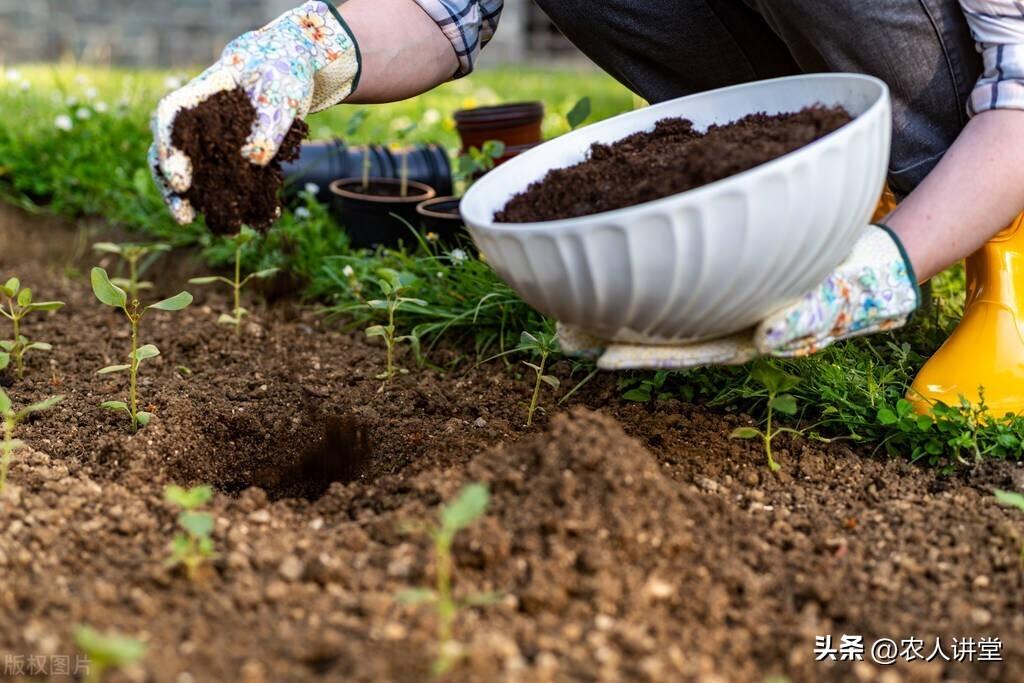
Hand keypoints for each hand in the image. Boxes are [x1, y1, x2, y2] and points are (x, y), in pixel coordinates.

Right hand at [149, 0, 360, 223]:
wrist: (292, 69)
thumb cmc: (281, 69)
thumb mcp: (281, 88)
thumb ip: (269, 122)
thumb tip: (255, 160)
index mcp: (200, 94)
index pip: (170, 119)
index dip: (170, 150)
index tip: (180, 180)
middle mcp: (199, 120)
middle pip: (171, 153)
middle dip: (174, 188)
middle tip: (183, 217)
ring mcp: (214, 139)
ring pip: (196, 173)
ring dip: (205, 202)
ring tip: (223, 227)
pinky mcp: (236, 155)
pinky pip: (232, 180)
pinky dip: (245, 198)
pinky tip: (262, 217)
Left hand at [559, 225, 919, 369]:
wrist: (868, 262)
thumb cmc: (851, 289)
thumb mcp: (833, 306)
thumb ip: (804, 321)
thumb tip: (767, 340)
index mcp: (739, 338)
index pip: (680, 350)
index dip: (638, 354)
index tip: (594, 355)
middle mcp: (718, 318)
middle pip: (655, 328)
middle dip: (609, 330)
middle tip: (558, 331)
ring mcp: (717, 294)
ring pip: (658, 297)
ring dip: (615, 295)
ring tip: (565, 295)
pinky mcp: (721, 264)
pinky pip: (677, 262)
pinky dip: (644, 254)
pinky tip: (611, 240)